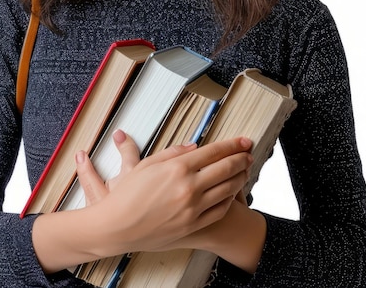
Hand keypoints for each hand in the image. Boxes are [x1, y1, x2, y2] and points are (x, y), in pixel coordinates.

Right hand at [75, 132, 253, 253]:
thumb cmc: (127, 195)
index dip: (232, 144)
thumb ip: (173, 152)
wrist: (117, 227)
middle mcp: (188, 187)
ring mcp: (193, 208)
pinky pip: (220, 210)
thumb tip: (195, 147)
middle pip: (226, 168)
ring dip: (240, 177)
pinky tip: (232, 192)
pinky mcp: (193, 225)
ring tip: (245, 169)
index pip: (214, 151)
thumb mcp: (147, 164)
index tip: (243, 139)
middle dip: (241, 158)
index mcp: (177, 168)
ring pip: (227, 189)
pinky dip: (230, 199)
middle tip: (249, 152)